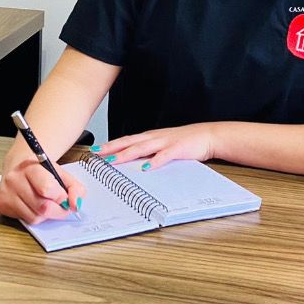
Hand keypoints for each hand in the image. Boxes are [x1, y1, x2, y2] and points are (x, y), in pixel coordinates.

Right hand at [0, 154, 85, 224]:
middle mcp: (14, 179)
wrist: (19, 167)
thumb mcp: (61, 173)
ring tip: (45, 202)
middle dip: (57, 210)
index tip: (65, 197)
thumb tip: (75, 205)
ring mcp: (6, 192)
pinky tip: (33, 205)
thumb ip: (75, 188)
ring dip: (45, 214)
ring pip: (34, 217)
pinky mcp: (1, 204)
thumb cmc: (41, 171)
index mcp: (30, 167)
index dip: (61, 197)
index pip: (47, 188)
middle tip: (61, 206)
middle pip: (42, 207)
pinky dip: (34, 216)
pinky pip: (25, 220)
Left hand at [95, 123, 215, 170]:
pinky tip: (147, 167)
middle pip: (130, 142)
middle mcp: (155, 137)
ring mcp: (165, 142)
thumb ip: (150, 150)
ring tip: (114, 160)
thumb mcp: (164, 144)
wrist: (207, 135)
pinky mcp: (178, 149)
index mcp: (151, 136)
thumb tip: (134, 160)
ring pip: (143, 147)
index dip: (111, 144)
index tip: (96, 150)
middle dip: (112, 148)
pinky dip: (155, 161)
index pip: (126, 140)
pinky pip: (165, 156)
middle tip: (97, 153)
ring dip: (127, 154)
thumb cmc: (185, 141)